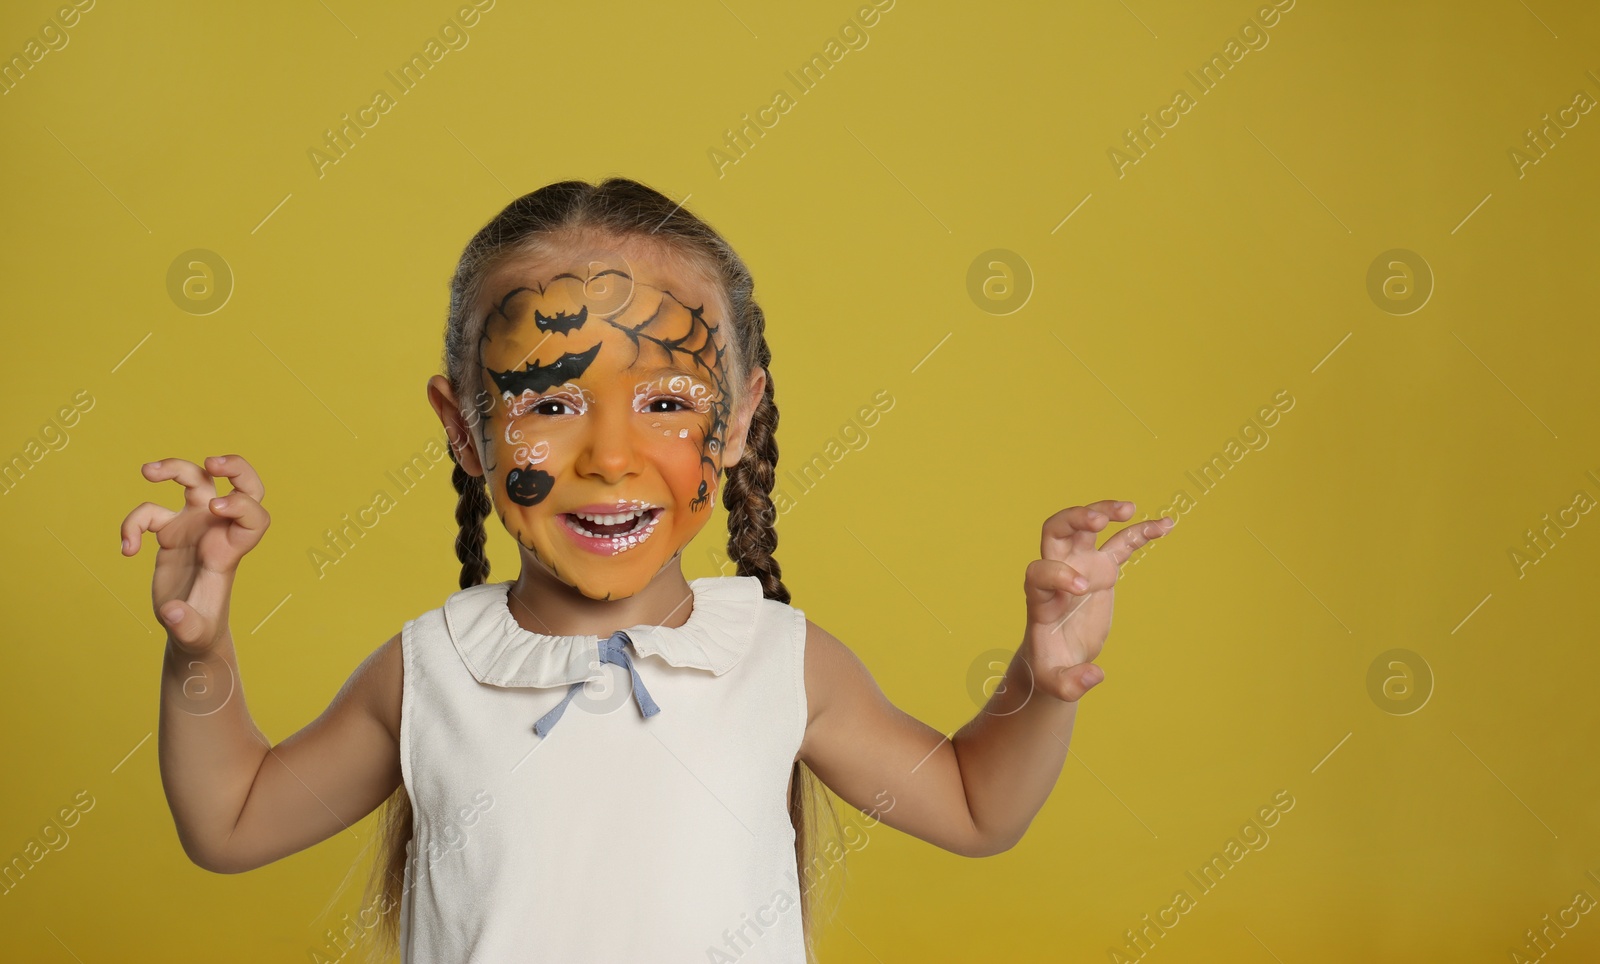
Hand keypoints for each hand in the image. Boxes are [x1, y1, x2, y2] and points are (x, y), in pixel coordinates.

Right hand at [120, 455, 270, 653]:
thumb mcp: (194, 632)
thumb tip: (173, 613)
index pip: (255, 517)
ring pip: (195, 480)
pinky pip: (151, 511)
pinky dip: (134, 523)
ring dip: (174, 467)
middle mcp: (217, 531)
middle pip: (239, 484)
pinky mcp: (172, 531)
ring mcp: (196, 526)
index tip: (216, 508)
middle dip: (233, 466)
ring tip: (147, 472)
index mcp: (231, 550)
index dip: (241, 504)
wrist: (187, 627)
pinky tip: (128, 550)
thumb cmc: (199, 628)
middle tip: (209, 462)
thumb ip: (186, 624)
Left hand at [1021, 501, 1173, 701]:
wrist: (1057, 655)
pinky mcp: (1102, 569)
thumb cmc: (1051, 667)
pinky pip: (1122, 544)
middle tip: (1099, 521)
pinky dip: (1141, 532)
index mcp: (1041, 597)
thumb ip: (1071, 683)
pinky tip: (1166, 525)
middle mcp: (1058, 573)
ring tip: (1130, 509)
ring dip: (1105, 511)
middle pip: (1055, 531)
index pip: (1039, 571)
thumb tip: (1096, 676)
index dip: (1057, 573)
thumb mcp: (1055, 682)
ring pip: (1087, 527)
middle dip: (1074, 519)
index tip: (1080, 588)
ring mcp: (1080, 566)